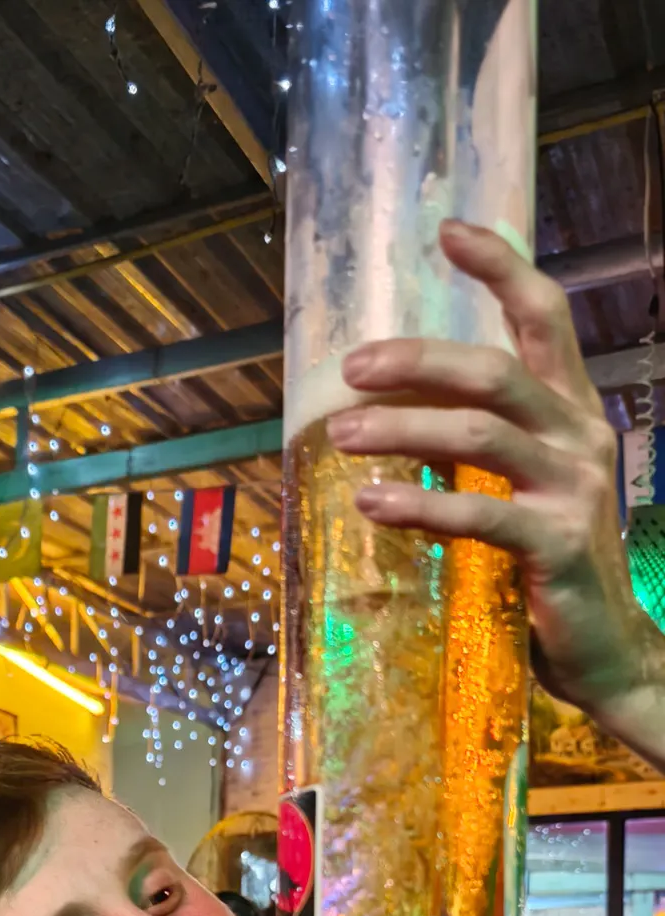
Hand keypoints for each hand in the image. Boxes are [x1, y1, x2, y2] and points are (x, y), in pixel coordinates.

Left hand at [327, 220, 646, 720]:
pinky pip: (480, 516)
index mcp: (572, 411)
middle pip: (496, 370)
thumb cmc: (551, 569)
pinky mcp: (558, 546)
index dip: (501, 267)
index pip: (544, 317)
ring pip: (480, 435)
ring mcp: (573, 490)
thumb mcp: (523, 492)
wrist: (606, 651)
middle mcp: (580, 436)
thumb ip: (481, 450)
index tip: (447, 232)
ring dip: (403, 429)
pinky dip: (420, 506)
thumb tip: (391, 417)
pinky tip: (372, 503)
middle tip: (351, 367)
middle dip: (418, 360)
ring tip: (340, 434)